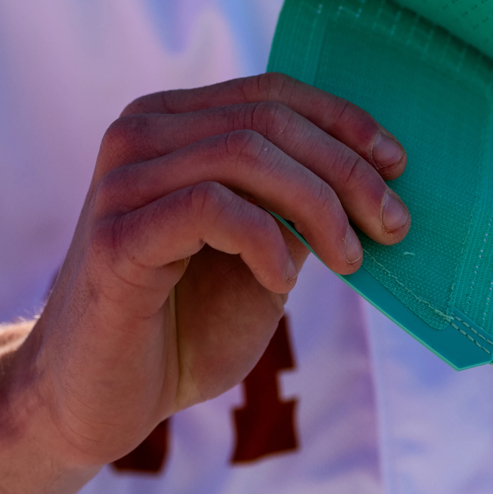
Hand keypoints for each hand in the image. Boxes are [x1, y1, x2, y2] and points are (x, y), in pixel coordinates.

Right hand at [20, 72, 408, 469]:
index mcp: (170, 122)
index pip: (270, 93)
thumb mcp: (261, 253)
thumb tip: (373, 173)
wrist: (96, 400)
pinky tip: (281, 280)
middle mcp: (138, 134)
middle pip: (267, 120)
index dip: (343, 120)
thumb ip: (296, 205)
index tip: (397, 164)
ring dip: (318, 205)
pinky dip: (265, 240)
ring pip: (245, 153)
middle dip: (346, 169)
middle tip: (392, 223)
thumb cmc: (181, 326)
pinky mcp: (114, 236)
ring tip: (349, 258)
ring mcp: (121, 181)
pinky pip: (212, 207)